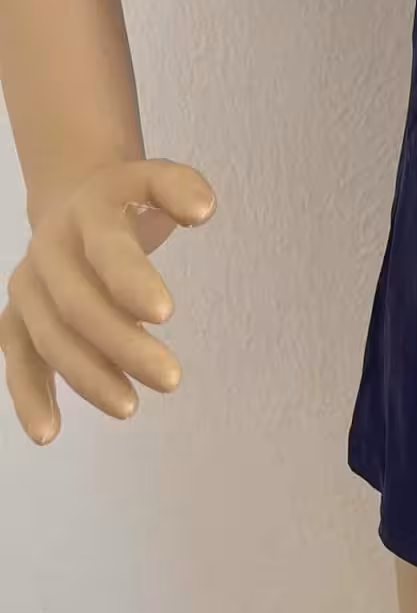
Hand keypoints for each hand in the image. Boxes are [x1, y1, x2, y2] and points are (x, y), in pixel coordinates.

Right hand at [2, 157, 216, 444]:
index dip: (131, 279)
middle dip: (122, 345)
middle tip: (171, 379)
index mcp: (88, 211)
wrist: (72, 198)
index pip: (107, 247)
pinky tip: (49, 433)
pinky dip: (29, 396)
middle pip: (78, 304)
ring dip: (87, 378)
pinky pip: (18, 360)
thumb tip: (202, 209)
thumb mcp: (156, 179)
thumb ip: (180, 188)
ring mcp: (28, 286)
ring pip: (48, 339)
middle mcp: (50, 249)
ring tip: (130, 408)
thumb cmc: (127, 201)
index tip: (166, 314)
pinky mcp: (16, 318)